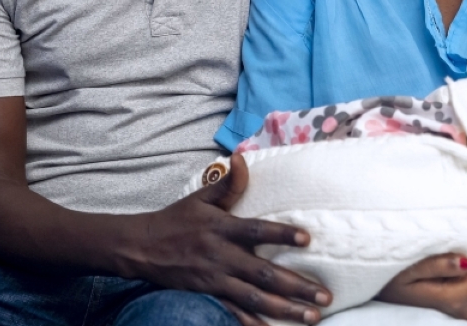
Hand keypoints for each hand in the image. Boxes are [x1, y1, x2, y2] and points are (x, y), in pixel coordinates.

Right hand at [119, 154, 331, 325]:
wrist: (141, 248)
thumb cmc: (176, 220)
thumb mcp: (201, 197)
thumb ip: (228, 183)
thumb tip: (241, 158)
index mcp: (222, 229)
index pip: (256, 231)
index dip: (281, 234)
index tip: (307, 238)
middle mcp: (221, 257)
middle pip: (263, 273)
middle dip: (297, 286)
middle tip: (325, 295)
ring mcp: (215, 281)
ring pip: (255, 298)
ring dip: (286, 309)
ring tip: (313, 316)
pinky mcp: (208, 297)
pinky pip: (234, 313)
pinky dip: (253, 324)